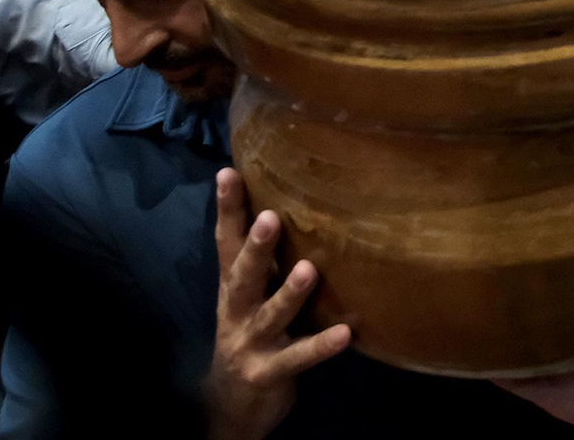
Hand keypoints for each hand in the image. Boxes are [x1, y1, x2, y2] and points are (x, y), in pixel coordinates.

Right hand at [206, 169, 351, 439]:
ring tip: (310, 270)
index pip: (226, 242)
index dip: (228, 208)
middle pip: (242, 275)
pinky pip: (297, 358)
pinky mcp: (267, 372)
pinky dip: (321, 346)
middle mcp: (236, 311)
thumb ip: (262, 261)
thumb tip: (287, 205)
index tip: (229, 171)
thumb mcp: (249, 296)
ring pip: (270, 315)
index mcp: (232, 287)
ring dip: (289, 293)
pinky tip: (347, 334)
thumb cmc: (249, 333)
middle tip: (271, 218)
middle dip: (254, 247)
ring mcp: (250, 343)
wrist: (230, 403)